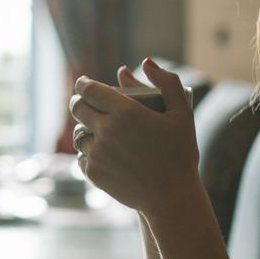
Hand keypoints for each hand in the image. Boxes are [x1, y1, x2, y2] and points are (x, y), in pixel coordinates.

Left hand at [68, 58, 199, 215]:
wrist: (172, 197)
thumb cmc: (180, 153)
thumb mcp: (182, 113)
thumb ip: (167, 82)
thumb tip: (146, 61)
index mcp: (125, 111)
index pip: (89, 90)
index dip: (83, 84)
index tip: (83, 83)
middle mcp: (106, 130)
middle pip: (78, 109)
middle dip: (79, 102)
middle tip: (84, 103)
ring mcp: (97, 153)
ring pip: (78, 134)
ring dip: (84, 130)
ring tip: (93, 130)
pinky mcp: (93, 172)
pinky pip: (81, 157)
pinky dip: (88, 153)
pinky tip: (99, 153)